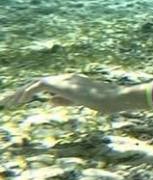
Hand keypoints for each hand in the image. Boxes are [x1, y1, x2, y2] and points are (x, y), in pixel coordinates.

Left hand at [2, 75, 149, 114]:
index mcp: (70, 81)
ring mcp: (63, 79)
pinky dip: (26, 92)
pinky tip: (19, 101)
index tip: (19, 100)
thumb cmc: (104, 101)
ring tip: (7, 102)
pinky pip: (38, 86)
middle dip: (20, 91)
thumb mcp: (80, 102)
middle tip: (7, 100)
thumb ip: (64, 100)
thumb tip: (49, 100)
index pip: (46, 84)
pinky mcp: (61, 84)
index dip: (30, 92)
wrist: (114, 97)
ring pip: (34, 83)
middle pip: (36, 82)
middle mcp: (65, 77)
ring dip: (19, 93)